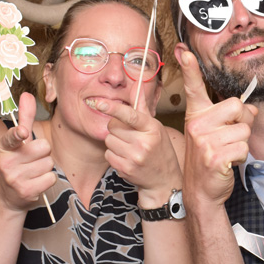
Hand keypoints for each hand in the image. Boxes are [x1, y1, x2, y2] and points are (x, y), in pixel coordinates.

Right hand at [0, 92, 56, 211]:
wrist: (6, 198)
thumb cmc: (14, 165)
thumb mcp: (15, 143)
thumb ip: (24, 119)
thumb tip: (27, 94)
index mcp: (3, 147)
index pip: (11, 137)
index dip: (18, 134)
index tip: (23, 132)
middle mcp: (6, 162)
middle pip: (44, 147)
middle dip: (43, 152)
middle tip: (32, 159)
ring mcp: (15, 178)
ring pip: (49, 163)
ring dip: (45, 167)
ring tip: (32, 172)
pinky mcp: (26, 191)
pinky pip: (51, 178)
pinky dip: (47, 180)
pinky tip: (36, 182)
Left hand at [97, 87, 179, 206]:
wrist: (164, 180)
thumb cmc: (159, 149)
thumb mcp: (155, 127)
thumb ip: (142, 107)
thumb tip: (137, 83)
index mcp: (152, 128)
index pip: (130, 115)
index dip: (113, 108)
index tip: (99, 103)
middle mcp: (144, 142)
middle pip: (113, 127)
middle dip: (117, 129)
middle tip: (130, 136)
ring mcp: (135, 157)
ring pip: (109, 141)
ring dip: (115, 143)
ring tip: (129, 148)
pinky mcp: (126, 169)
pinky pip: (108, 154)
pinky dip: (114, 155)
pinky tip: (126, 158)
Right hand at [178, 49, 256, 208]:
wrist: (201, 190)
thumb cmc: (210, 159)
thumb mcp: (216, 133)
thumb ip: (232, 117)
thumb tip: (251, 108)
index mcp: (197, 116)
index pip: (193, 87)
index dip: (189, 68)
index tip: (184, 51)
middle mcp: (197, 125)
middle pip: (238, 106)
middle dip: (242, 123)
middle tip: (229, 138)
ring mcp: (204, 140)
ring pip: (244, 130)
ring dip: (242, 144)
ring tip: (226, 153)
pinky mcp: (214, 156)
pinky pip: (243, 147)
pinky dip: (241, 157)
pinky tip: (227, 163)